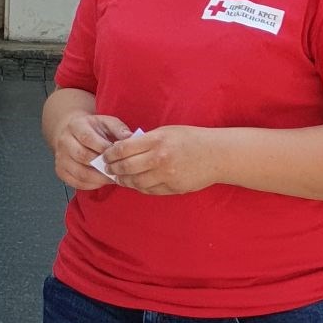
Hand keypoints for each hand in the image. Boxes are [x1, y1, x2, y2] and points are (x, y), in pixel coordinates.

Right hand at [51, 111, 132, 191]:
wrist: (70, 132)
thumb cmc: (93, 129)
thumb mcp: (106, 123)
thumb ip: (119, 129)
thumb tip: (130, 138)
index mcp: (75, 126)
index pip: (88, 138)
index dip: (104, 149)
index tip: (118, 155)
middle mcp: (64, 141)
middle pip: (82, 156)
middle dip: (103, 165)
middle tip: (118, 170)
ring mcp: (60, 157)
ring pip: (80, 173)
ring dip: (99, 178)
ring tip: (113, 178)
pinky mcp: (60, 171)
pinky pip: (76, 182)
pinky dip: (91, 185)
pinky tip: (102, 181)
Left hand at [99, 125, 220, 196]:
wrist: (217, 155)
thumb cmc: (191, 139)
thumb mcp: (167, 131)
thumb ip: (145, 140)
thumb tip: (123, 149)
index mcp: (156, 141)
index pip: (123, 149)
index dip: (110, 154)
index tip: (105, 155)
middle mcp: (159, 159)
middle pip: (126, 168)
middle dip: (112, 169)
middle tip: (107, 168)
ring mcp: (167, 176)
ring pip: (135, 182)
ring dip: (124, 181)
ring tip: (119, 177)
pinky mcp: (173, 188)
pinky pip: (149, 190)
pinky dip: (139, 187)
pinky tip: (135, 183)